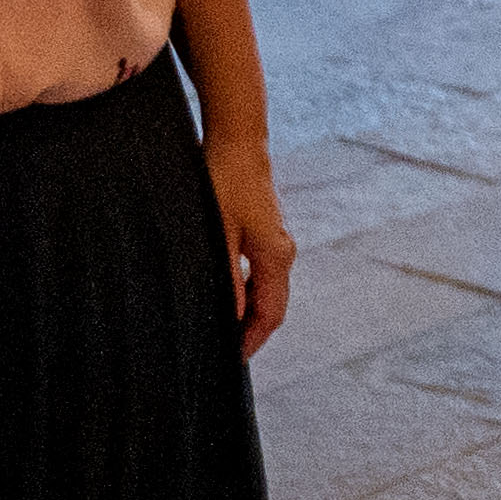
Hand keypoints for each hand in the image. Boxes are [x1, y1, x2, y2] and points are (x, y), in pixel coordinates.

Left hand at [204, 133, 298, 358]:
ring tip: (221, 327)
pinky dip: (248, 291)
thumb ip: (226, 277)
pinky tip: (226, 293)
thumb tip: (231, 315)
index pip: (270, 315)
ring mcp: (277, 239)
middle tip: (223, 351)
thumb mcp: (218, 233)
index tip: (231, 362)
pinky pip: (262, 271)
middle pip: (272, 305)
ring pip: (266, 289)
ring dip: (248, 311)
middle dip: (250, 332)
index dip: (251, 341)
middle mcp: (282, 251)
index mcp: (275, 256)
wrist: (238, 138)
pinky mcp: (266, 229)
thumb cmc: (224, 181)